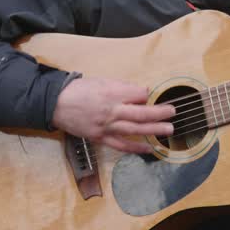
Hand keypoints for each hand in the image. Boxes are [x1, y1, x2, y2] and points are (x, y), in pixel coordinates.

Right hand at [51, 76, 173, 153]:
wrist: (56, 104)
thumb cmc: (78, 90)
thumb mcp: (102, 81)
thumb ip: (123, 87)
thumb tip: (142, 92)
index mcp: (112, 92)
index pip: (138, 94)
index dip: (147, 94)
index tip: (152, 95)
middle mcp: (112, 110)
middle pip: (141, 112)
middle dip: (160, 113)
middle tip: (173, 112)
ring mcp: (107, 126)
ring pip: (135, 129)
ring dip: (154, 130)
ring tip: (169, 130)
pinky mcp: (101, 138)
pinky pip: (121, 145)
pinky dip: (136, 148)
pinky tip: (149, 148)